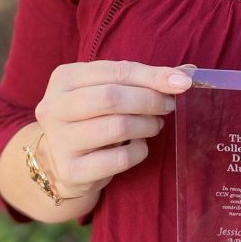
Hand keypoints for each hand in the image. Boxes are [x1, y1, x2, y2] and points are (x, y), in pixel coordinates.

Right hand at [34, 60, 192, 201]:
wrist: (60, 160)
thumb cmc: (91, 116)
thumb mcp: (106, 89)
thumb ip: (142, 79)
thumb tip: (186, 73)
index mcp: (64, 78)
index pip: (116, 71)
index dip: (152, 76)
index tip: (182, 82)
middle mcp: (54, 108)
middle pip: (111, 98)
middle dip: (149, 100)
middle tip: (168, 105)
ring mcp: (60, 141)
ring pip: (117, 127)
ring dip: (147, 125)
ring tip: (155, 124)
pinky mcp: (72, 170)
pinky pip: (120, 159)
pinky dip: (139, 150)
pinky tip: (139, 145)